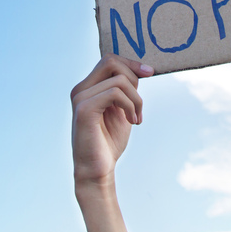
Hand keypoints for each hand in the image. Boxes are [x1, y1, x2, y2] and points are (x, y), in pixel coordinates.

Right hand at [71, 55, 153, 185]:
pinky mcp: (84, 110)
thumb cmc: (108, 142)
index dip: (131, 63)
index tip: (150, 72)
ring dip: (136, 99)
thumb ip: (126, 89)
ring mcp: (80, 98)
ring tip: (136, 118)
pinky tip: (132, 121)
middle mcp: (80, 89)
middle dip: (133, 77)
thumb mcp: (122, 109)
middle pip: (111, 61)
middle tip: (139, 104)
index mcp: (88, 88)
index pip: (109, 60)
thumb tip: (140, 69)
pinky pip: (115, 93)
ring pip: (119, 80)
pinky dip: (130, 105)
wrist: (97, 171)